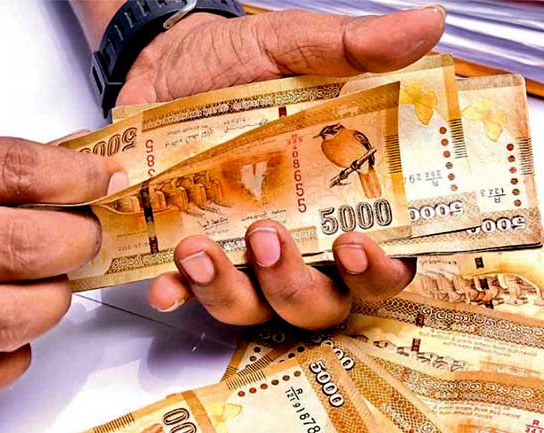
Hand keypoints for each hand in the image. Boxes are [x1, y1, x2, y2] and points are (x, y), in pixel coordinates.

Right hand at [0, 131, 126, 400]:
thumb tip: (80, 158)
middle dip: (78, 240)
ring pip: (6, 318)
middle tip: (86, 235)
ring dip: (51, 302)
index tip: (106, 178)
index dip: (76, 175)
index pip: (14, 171)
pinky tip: (14, 334)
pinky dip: (10, 360)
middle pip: (22, 247)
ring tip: (52, 283)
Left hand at [136, 6, 437, 325]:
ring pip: (253, 307)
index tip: (356, 246)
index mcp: (338, 200)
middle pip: (318, 302)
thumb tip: (425, 24)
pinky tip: (164, 283)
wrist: (168, 62)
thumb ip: (355, 48)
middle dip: (295, 287)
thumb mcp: (295, 47)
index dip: (378, 272)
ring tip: (199, 249)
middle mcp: (298, 240)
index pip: (382, 261)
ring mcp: (243, 254)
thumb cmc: (240, 61)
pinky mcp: (195, 252)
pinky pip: (189, 292)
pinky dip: (177, 292)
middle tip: (269, 239)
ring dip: (230, 292)